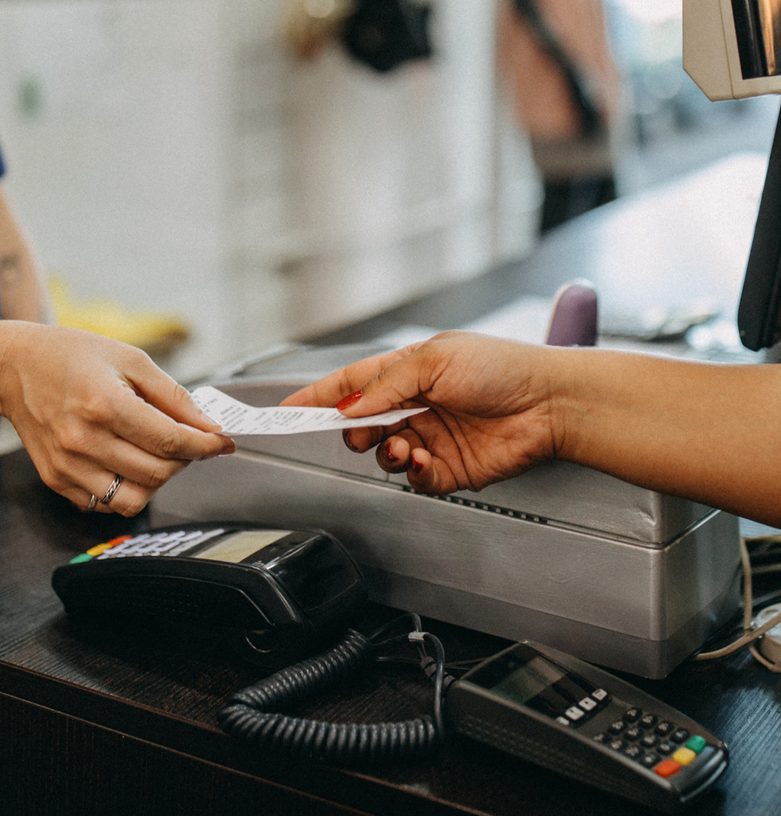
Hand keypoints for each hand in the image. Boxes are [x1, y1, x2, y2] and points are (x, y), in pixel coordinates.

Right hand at [0, 324, 233, 514]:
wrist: (15, 368)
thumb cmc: (73, 357)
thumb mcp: (130, 360)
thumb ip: (173, 396)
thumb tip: (208, 426)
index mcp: (104, 404)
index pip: (170, 440)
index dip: (205, 445)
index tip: (221, 443)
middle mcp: (82, 439)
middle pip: (156, 474)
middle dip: (183, 461)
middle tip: (185, 442)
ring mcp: (67, 464)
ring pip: (133, 500)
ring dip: (155, 481)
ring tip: (153, 455)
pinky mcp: (56, 479)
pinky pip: (104, 504)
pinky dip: (124, 489)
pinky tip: (124, 462)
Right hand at [281, 332, 564, 494]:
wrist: (551, 404)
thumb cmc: (503, 367)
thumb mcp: (435, 360)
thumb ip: (385, 387)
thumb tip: (350, 407)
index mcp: (406, 372)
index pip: (349, 385)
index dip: (317, 397)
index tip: (288, 411)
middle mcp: (414, 405)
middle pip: (360, 425)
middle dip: (354, 430)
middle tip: (362, 430)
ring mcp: (429, 437)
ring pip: (383, 454)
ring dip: (385, 451)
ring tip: (405, 444)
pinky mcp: (448, 468)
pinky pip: (413, 478)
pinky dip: (411, 472)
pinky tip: (423, 459)